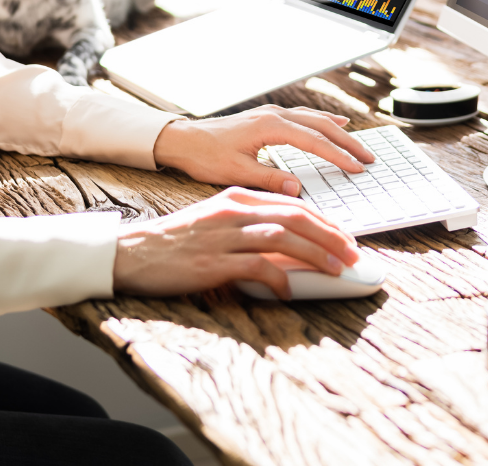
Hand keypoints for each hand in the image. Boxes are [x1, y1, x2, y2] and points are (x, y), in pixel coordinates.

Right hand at [113, 187, 358, 298]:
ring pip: (283, 238)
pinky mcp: (214, 260)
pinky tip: (289, 292)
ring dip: (316, 254)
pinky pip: (258, 267)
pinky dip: (279, 279)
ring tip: (336, 270)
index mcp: (236, 197)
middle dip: (330, 235)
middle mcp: (234, 210)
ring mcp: (224, 234)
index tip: (344, 237)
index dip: (323, 221)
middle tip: (353, 254)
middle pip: (295, 216)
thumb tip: (289, 244)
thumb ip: (250, 225)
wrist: (134, 252)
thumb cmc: (177, 241)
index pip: (291, 203)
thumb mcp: (216, 221)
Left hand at [152, 105, 374, 194]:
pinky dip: (322, 121)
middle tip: (369, 158)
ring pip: (313, 118)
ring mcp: (271, 113)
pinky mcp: (267, 117)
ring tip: (358, 143)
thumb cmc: (206, 156)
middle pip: (320, 126)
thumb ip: (269, 179)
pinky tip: (332, 124)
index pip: (313, 141)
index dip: (338, 156)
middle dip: (346, 142)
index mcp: (269, 127)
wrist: (185, 140)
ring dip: (337, 131)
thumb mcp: (237, 172)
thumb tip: (298, 187)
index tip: (357, 168)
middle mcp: (273, 115)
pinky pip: (303, 116)